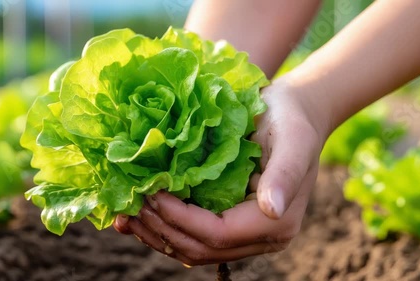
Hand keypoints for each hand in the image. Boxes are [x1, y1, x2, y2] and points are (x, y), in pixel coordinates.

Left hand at [114, 77, 325, 264]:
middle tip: (132, 206)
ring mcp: (246, 234)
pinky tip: (141, 219)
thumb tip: (272, 210)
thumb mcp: (292, 139)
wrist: (292, 113)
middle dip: (163, 230)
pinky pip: (196, 237)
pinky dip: (166, 230)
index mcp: (277, 222)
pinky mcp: (232, 222)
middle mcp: (263, 237)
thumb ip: (284, 174)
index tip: (153, 196)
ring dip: (159, 236)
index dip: (181, 220)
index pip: (219, 234)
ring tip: (127, 217)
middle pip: (203, 249)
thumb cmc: (291, 119)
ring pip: (195, 249)